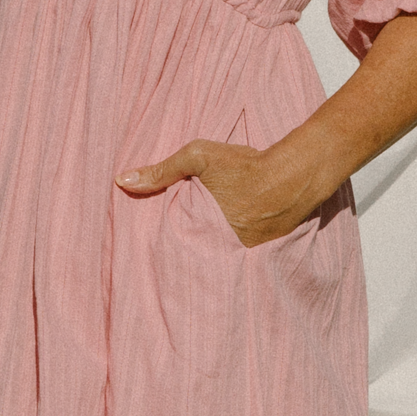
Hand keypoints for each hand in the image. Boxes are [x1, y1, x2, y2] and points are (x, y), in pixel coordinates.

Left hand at [115, 137, 335, 248]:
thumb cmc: (245, 165)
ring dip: (209, 252)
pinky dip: (231, 251)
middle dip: (185, 252)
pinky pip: (238, 256)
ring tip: (202, 251)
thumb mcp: (198, 157)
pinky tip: (229, 244)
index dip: (161, 246)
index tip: (149, 250)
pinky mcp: (260, 254)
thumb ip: (161, 170)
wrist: (295, 176)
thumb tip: (121, 181)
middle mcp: (220, 247)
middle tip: (170, 258)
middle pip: (194, 252)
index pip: (170, 245)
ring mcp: (241, 253)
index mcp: (199, 228)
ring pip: (216, 255)